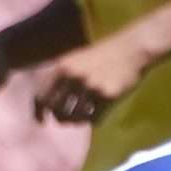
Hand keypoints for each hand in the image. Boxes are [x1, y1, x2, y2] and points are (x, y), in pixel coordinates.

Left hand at [32, 35, 153, 129]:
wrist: (132, 49)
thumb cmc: (102, 56)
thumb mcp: (75, 60)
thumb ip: (59, 79)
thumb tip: (46, 109)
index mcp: (62, 67)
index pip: (41, 96)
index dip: (38, 112)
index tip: (41, 121)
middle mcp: (73, 76)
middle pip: (57, 111)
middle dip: (60, 118)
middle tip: (66, 119)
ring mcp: (90, 86)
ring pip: (75, 118)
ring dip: (79, 119)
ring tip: (86, 112)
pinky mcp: (107, 95)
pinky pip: (94, 119)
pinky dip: (95, 119)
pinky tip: (100, 110)